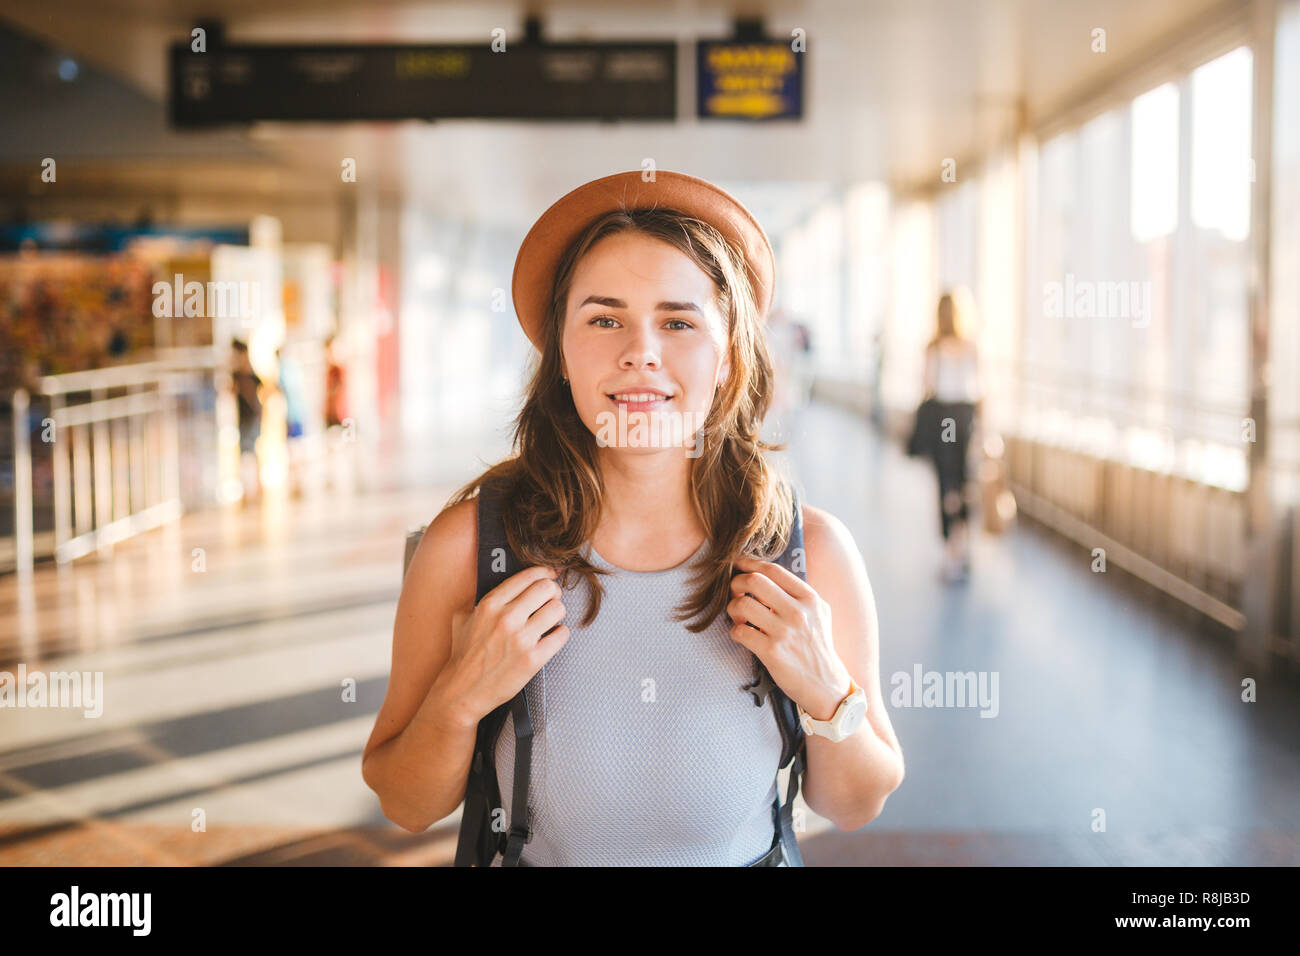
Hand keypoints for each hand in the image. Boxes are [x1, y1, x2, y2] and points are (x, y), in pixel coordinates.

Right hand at [438, 565, 569, 722]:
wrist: (462, 692)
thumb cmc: (464, 656)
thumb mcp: (463, 618)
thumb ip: (481, 598)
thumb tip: (503, 584)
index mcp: (490, 604)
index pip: (528, 576)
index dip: (544, 572)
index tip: (550, 574)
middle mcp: (507, 618)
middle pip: (547, 588)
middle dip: (553, 592)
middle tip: (550, 599)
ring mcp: (521, 639)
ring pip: (558, 609)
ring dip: (557, 614)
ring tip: (549, 621)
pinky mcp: (533, 660)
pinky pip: (562, 635)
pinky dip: (560, 634)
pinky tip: (551, 637)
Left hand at [727, 556, 853, 721]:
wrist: (825, 683)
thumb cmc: (817, 646)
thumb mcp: (818, 613)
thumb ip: (797, 593)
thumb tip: (765, 573)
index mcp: (809, 598)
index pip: (772, 570)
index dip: (749, 563)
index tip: (738, 565)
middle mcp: (797, 612)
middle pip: (753, 581)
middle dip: (736, 583)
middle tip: (735, 592)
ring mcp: (784, 632)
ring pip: (742, 604)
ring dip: (732, 608)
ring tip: (739, 616)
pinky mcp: (771, 652)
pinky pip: (739, 631)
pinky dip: (735, 631)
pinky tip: (743, 635)